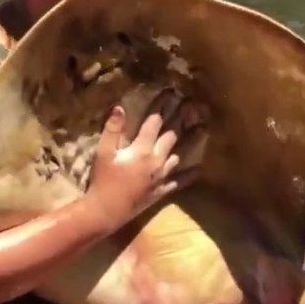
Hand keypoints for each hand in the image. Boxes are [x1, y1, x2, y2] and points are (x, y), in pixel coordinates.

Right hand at [85, 90, 203, 230]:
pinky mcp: (162, 190)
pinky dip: (190, 174)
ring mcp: (161, 176)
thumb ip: (112, 130)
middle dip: (180, 117)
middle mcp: (156, 160)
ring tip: (202, 127)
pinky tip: (200, 169)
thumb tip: (120, 107)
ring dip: (191, 140)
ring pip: (180, 154)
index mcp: (141, 149)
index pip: (154, 122)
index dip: (162, 105)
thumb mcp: (102, 153)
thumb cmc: (102, 180)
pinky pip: (180, 181)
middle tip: (191, 105)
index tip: (170, 92)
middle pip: (172, 134)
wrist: (106, 211)